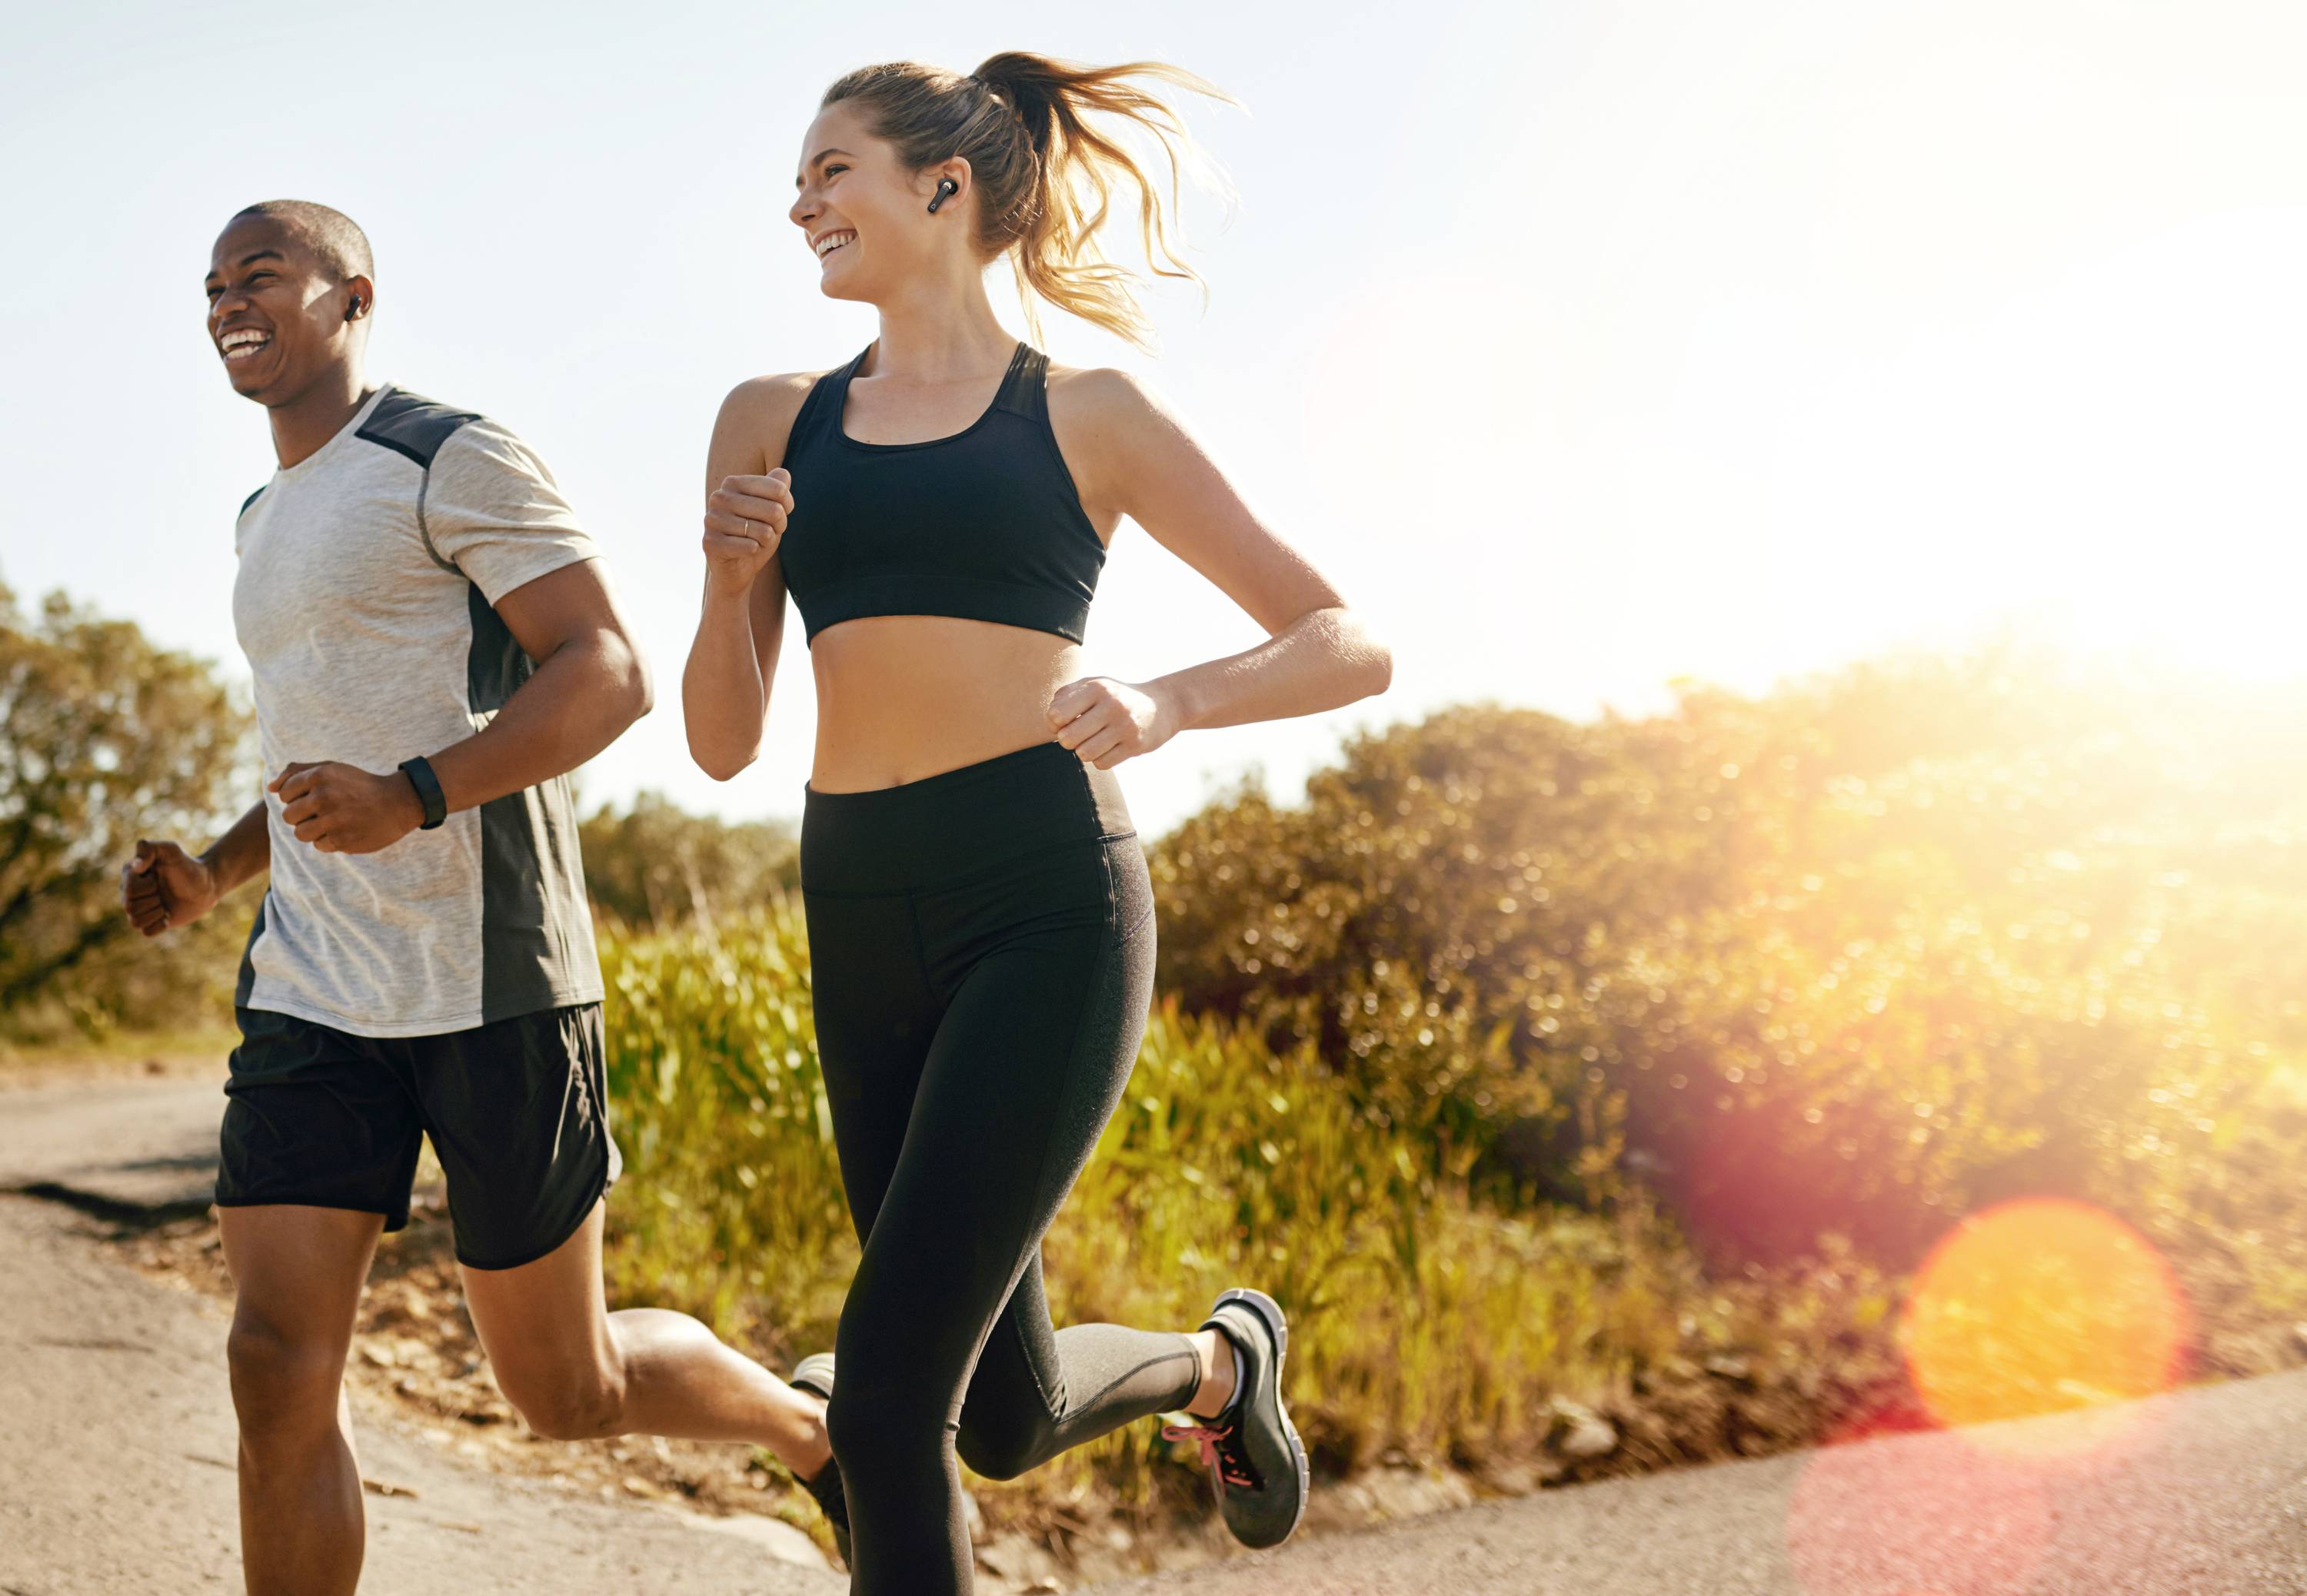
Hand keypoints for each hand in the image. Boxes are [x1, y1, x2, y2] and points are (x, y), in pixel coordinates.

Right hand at [120, 840, 219, 936]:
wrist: (206, 885)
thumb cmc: (188, 866)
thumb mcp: (171, 850)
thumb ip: (150, 848)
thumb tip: (135, 866)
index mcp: (129, 874)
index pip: (128, 890)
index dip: (147, 886)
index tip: (157, 877)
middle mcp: (128, 892)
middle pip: (129, 907)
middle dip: (153, 899)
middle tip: (163, 890)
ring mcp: (140, 908)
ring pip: (135, 922)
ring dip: (156, 912)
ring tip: (165, 903)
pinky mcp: (151, 922)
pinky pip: (146, 932)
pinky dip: (160, 925)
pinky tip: (168, 914)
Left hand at [269, 761, 425, 854]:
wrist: (398, 803)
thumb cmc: (359, 785)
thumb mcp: (331, 769)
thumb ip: (298, 772)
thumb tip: (270, 787)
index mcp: (319, 776)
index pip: (284, 793)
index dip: (297, 797)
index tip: (315, 796)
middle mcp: (324, 797)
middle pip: (288, 816)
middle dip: (302, 816)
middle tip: (323, 812)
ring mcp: (333, 820)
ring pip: (300, 834)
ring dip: (313, 831)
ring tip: (331, 823)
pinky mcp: (342, 840)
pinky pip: (319, 846)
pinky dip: (329, 841)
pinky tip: (345, 831)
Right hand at [703, 470, 792, 596]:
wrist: (735, 568)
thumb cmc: (756, 534)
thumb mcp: (771, 508)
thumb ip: (777, 488)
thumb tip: (784, 474)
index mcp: (733, 483)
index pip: (778, 489)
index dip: (787, 506)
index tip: (780, 513)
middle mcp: (719, 497)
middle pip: (774, 510)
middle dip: (779, 526)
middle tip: (769, 532)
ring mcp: (712, 519)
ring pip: (764, 531)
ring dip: (767, 541)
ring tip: (756, 541)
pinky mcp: (710, 542)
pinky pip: (750, 547)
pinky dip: (755, 552)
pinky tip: (747, 551)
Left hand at [1046, 677, 1177, 769]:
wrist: (1161, 706)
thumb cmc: (1116, 697)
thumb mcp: (1094, 685)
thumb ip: (1066, 696)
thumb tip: (1051, 721)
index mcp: (1097, 687)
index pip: (1056, 715)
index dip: (1053, 724)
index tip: (1064, 722)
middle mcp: (1111, 705)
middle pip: (1068, 738)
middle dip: (1067, 741)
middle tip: (1076, 736)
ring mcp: (1125, 726)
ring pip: (1084, 754)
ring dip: (1084, 751)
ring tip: (1092, 741)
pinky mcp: (1135, 745)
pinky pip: (1102, 764)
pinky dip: (1100, 759)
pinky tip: (1109, 748)